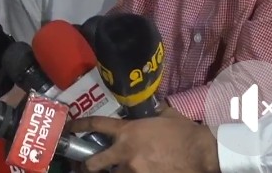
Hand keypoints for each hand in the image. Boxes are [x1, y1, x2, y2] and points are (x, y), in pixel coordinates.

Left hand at [69, 110, 220, 172]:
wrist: (202, 153)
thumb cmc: (185, 132)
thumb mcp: (165, 115)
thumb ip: (152, 112)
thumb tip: (152, 105)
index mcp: (128, 131)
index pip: (96, 125)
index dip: (79, 125)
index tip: (69, 127)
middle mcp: (125, 151)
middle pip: (94, 163)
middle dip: (87, 166)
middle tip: (84, 167)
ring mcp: (134, 169)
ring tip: (110, 171)